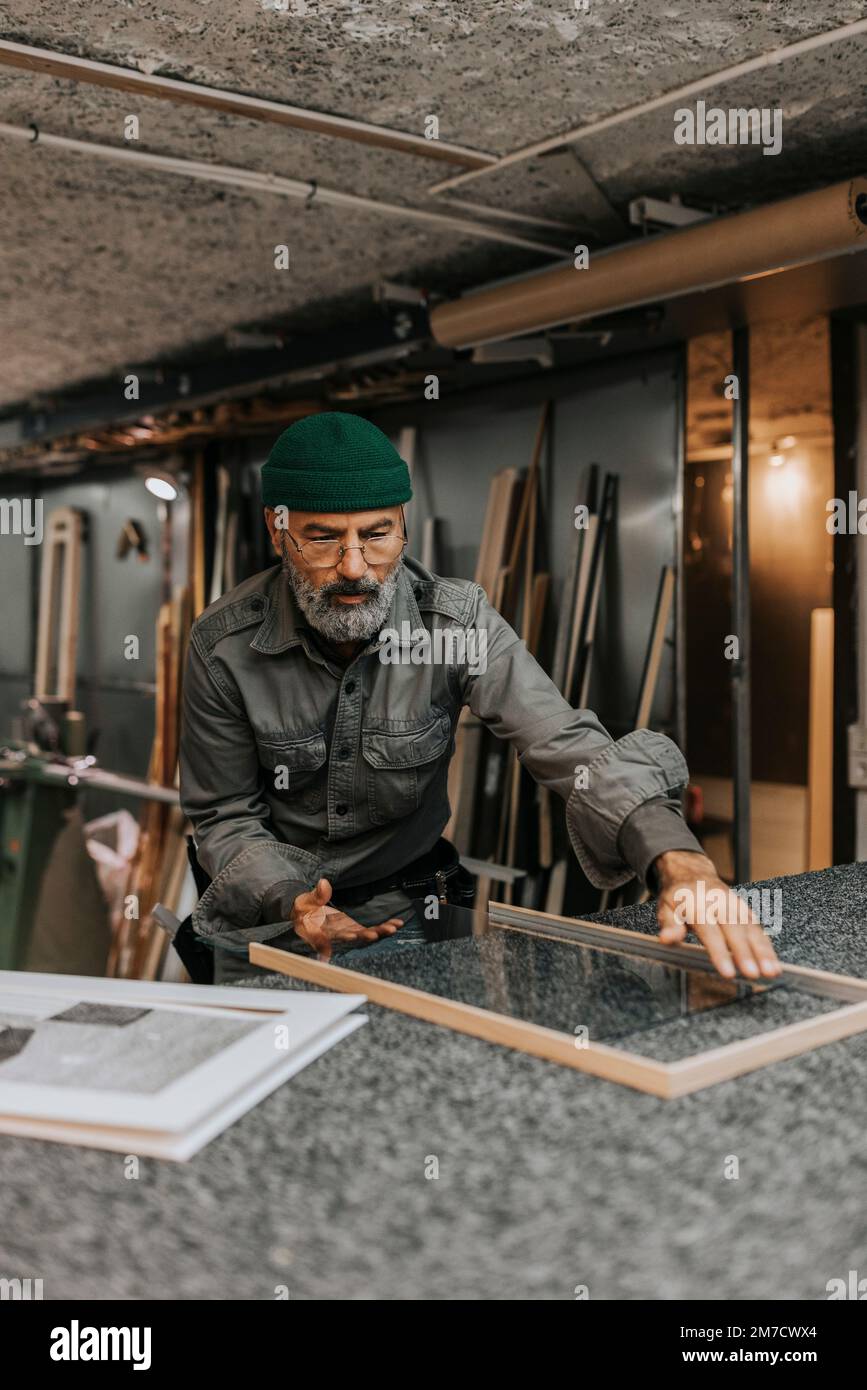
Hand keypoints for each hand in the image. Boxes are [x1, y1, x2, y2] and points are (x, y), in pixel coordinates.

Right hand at [290, 878, 402, 961]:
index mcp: (322, 931)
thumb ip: (316, 895)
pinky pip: (371, 930)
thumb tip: (324, 883)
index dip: (342, 935)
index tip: (351, 934)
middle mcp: (338, 936)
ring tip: (393, 928)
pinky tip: (396, 924)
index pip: (332, 935)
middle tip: (377, 933)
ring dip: (380, 932)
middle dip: (366, 935)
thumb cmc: (303, 911)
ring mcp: (348, 933)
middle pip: (353, 937)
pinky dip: (383, 928)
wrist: (306, 917)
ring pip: (366, 935)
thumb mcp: (305, 901)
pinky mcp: (355, 930)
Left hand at [651, 850, 780, 980]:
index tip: (728, 972)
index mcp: (697, 904)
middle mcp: (719, 903)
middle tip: (754, 974)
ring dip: (763, 951)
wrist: (692, 872)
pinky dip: (767, 946)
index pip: (709, 931)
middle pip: (734, 930)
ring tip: (771, 972)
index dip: (719, 952)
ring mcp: (734, 905)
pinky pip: (758, 928)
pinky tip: (773, 963)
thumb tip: (667, 939)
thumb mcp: (665, 908)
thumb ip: (669, 925)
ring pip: (751, 928)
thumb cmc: (678, 896)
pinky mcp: (745, 910)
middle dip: (746, 953)